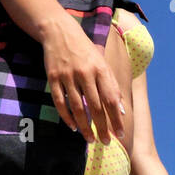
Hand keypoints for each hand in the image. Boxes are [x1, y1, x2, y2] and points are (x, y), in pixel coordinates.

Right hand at [42, 17, 124, 142]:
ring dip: (85, 127)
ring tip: (90, 139)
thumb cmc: (85, 50)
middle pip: (95, 107)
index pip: (111, 100)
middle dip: (102, 127)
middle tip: (106, 142)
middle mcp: (85, 73)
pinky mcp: (53, 78)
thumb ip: (112, 86)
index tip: (120, 134)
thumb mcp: (102, 63)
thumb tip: (121, 110)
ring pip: (77, 108)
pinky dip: (67, 117)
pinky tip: (73, 128)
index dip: (116, 119)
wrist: (58, 31)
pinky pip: (60, 102)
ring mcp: (68, 76)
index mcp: (100, 69)